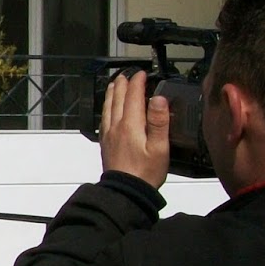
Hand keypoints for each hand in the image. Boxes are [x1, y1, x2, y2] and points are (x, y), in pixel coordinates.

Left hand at [99, 70, 169, 188]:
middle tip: (125, 75)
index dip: (137, 83)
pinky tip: (108, 111)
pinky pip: (104, 120)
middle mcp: (117, 127)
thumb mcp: (160, 147)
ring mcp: (109, 135)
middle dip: (122, 85)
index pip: (133, 97)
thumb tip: (158, 98)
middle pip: (118, 100)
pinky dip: (107, 109)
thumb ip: (159, 121)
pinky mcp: (106, 144)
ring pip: (108, 109)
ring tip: (114, 85)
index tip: (141, 74)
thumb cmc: (145, 172)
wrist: (125, 191)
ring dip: (112, 95)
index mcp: (131, 126)